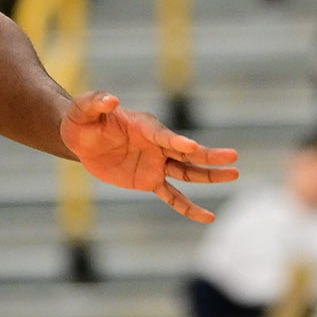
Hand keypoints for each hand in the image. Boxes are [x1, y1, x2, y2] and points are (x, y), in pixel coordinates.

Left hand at [58, 91, 236, 221]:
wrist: (82, 138)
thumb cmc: (83, 119)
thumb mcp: (84, 109)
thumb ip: (97, 103)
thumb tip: (111, 99)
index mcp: (145, 126)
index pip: (164, 136)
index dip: (176, 141)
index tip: (191, 147)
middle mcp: (157, 144)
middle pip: (186, 153)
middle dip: (209, 156)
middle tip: (232, 156)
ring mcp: (156, 163)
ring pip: (187, 172)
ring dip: (209, 175)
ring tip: (234, 174)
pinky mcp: (150, 181)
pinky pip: (173, 197)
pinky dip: (188, 208)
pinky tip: (207, 217)